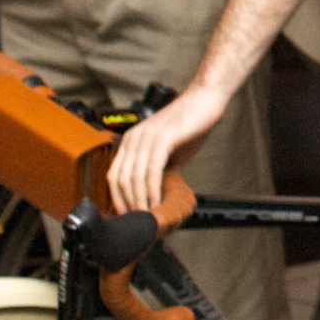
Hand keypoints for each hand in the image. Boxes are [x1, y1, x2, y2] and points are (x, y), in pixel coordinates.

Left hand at [109, 85, 224, 213]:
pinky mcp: (162, 138)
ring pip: (134, 177)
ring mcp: (146, 137)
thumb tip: (158, 193)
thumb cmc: (190, 123)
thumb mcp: (171, 151)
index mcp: (131, 140)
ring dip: (139, 200)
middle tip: (137, 220)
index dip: (117, 198)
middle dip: (127, 203)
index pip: (114, 174)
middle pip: (120, 178)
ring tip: (147, 215)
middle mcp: (134, 138)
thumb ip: (161, 169)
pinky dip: (152, 190)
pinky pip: (151, 170)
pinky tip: (157, 201)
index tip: (126, 214)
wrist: (205, 100)